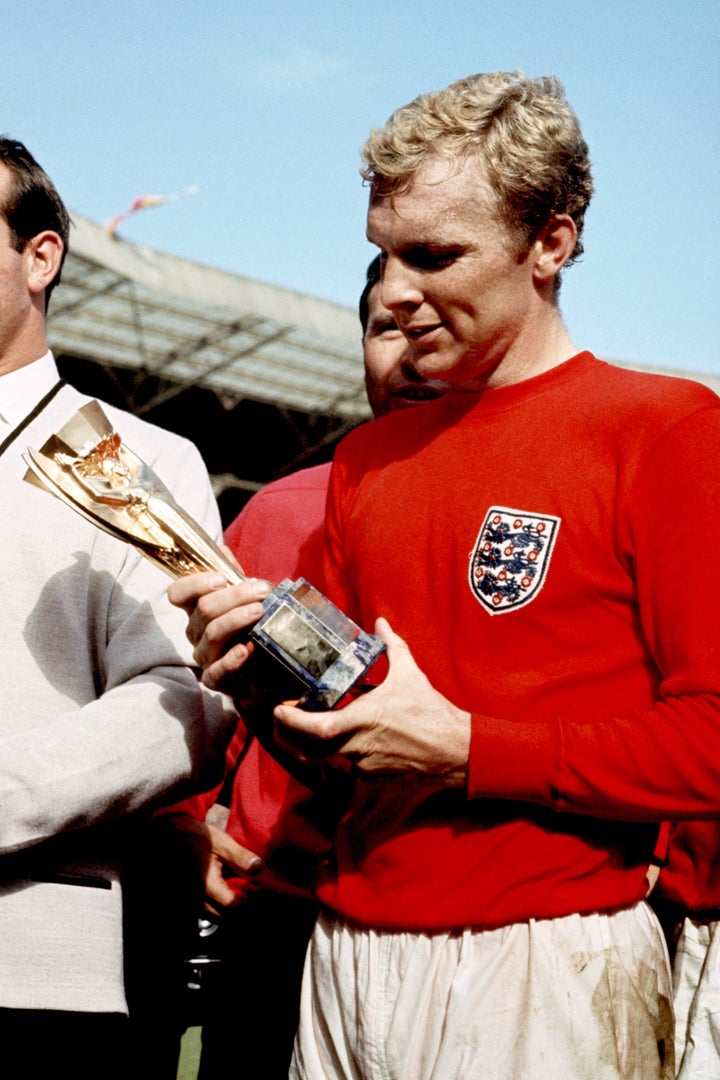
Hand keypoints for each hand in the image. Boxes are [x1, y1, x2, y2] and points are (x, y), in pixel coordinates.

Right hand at [160, 812, 264, 913]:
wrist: (171, 837)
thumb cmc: (195, 837)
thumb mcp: (221, 842)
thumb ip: (240, 857)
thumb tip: (259, 867)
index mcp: (206, 886)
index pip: (234, 906)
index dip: (250, 897)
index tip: (256, 884)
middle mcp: (197, 900)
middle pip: (228, 916)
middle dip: (243, 905)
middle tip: (250, 886)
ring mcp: (191, 904)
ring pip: (219, 917)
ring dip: (232, 907)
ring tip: (238, 887)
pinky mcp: (189, 903)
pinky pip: (209, 913)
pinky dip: (221, 906)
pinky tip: (226, 890)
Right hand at [168, 570, 271, 690]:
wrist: (268, 667)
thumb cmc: (251, 626)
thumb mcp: (244, 598)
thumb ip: (232, 575)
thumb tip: (221, 549)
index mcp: (197, 609)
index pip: (179, 593)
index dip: (195, 584)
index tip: (220, 578)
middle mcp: (195, 631)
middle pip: (204, 610)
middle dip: (234, 596)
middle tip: (261, 589)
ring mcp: (204, 656)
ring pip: (212, 634)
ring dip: (236, 619)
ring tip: (259, 610)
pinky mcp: (217, 679)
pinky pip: (217, 671)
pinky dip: (232, 659)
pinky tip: (246, 649)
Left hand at [273, 618, 470, 787]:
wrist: (454, 750)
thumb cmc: (431, 711)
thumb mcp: (410, 673)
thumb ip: (392, 646)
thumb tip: (381, 622)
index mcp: (364, 719)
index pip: (319, 728)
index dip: (294, 722)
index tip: (279, 710)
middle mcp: (359, 745)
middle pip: (310, 750)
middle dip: (289, 737)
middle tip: (280, 720)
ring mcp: (364, 764)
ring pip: (326, 757)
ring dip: (311, 744)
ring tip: (302, 726)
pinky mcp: (371, 775)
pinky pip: (345, 764)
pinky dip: (336, 751)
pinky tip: (337, 737)